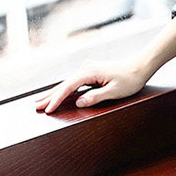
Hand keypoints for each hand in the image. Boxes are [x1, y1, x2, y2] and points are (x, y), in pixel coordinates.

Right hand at [34, 59, 149, 113]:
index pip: (68, 88)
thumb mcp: (115, 91)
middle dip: (49, 96)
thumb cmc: (130, 79)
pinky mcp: (91, 72)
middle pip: (63, 84)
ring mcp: (87, 69)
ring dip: (54, 93)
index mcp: (89, 72)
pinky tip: (58, 94)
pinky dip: (64, 89)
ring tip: (41, 101)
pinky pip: (73, 82)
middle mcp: (86, 68)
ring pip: (67, 83)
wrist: (140, 66)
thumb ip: (96, 97)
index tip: (47, 109)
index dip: (56, 99)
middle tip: (35, 106)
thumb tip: (79, 102)